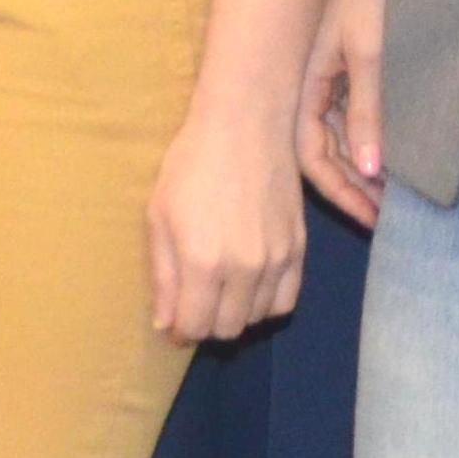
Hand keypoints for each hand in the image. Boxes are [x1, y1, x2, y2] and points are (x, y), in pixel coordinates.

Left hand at [148, 91, 309, 343]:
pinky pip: (287, 300)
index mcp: (203, 262)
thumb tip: (167, 325)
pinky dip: (266, 304)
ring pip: (258, 318)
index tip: (174, 323)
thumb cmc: (190, 165)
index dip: (181, 331)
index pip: (196, 326)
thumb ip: (163, 276)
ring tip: (219, 292)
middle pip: (229, 328)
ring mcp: (276, 260)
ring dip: (236, 314)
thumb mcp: (159, 217)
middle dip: (206, 325)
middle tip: (194, 305)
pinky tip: (249, 288)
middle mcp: (244, 269)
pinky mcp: (299, 249)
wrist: (245, 126)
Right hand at [297, 0, 389, 227]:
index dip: (344, 193)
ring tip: (391, 191)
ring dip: (357, 160)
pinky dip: (361, 132)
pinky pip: (342, 107)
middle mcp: (304, 81)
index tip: (374, 222)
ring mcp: (319, 67)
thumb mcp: (372, 50)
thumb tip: (367, 170)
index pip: (314, 158)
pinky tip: (386, 147)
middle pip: (319, 149)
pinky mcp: (336, 52)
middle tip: (386, 217)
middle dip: (351, 185)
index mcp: (302, 83)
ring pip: (331, 130)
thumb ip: (369, 110)